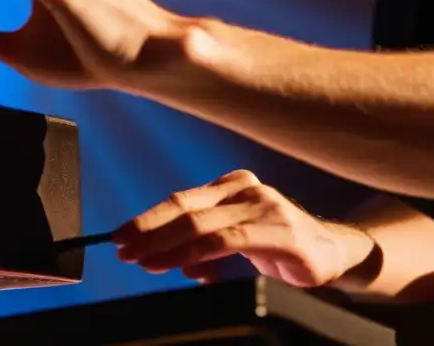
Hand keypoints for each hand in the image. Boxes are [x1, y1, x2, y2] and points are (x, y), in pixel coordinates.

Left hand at [112, 169, 376, 286]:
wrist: (336, 252)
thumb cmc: (280, 246)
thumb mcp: (236, 242)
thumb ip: (205, 246)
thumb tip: (172, 263)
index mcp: (230, 186)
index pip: (180, 200)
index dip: (147, 219)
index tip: (119, 236)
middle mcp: (245, 189)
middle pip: (185, 208)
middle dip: (148, 231)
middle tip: (124, 250)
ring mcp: (264, 206)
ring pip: (202, 224)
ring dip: (168, 246)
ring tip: (145, 262)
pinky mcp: (282, 231)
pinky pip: (229, 241)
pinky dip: (200, 255)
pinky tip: (184, 268)